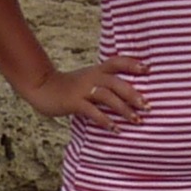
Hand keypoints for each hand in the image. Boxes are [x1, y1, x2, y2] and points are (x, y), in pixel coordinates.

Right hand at [20, 54, 150, 129]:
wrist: (42, 87)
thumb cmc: (69, 86)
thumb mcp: (87, 79)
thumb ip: (104, 82)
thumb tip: (127, 93)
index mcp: (96, 70)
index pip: (117, 62)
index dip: (132, 64)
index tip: (148, 69)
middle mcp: (91, 77)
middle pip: (116, 82)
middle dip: (134, 94)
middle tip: (148, 107)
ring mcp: (82, 89)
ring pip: (107, 97)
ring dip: (123, 109)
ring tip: (136, 120)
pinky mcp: (73, 102)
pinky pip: (92, 111)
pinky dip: (105, 120)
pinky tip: (115, 129)